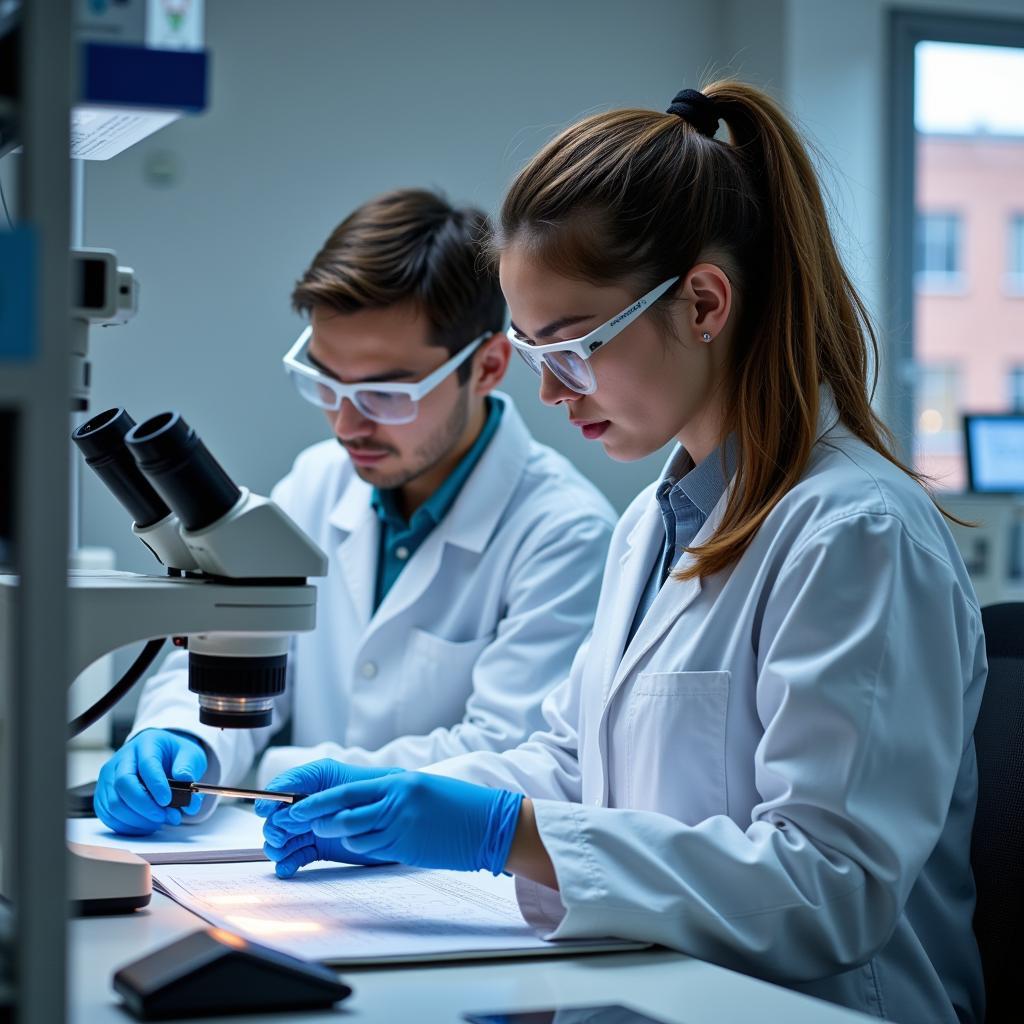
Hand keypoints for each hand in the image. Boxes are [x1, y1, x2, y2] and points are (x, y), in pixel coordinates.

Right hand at [94, 729, 206, 835]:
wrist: (160, 754)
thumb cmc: (173, 755)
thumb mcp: (190, 754)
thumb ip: (190, 774)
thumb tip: (190, 800)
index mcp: (146, 743)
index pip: (146, 764)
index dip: (156, 785)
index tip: (167, 800)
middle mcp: (123, 758)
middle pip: (124, 784)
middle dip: (145, 806)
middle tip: (164, 816)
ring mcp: (109, 776)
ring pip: (113, 803)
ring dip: (137, 819)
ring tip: (158, 821)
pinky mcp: (103, 794)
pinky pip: (108, 814)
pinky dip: (126, 825)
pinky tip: (145, 825)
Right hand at [255, 759, 403, 877]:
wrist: (398, 815)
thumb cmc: (376, 789)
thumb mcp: (343, 779)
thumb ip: (312, 782)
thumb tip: (281, 794)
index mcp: (312, 782)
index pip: (281, 789)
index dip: (270, 799)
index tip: (267, 809)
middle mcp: (308, 805)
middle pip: (276, 818)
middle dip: (274, 827)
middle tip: (281, 836)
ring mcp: (311, 827)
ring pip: (281, 839)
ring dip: (277, 847)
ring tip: (282, 853)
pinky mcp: (317, 848)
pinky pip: (294, 857)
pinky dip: (287, 864)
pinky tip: (287, 868)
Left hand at [274, 772, 523, 875]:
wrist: (490, 824)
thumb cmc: (458, 805)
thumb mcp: (422, 788)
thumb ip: (392, 793)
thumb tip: (360, 803)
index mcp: (400, 783)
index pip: (348, 792)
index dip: (318, 800)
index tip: (296, 805)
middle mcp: (398, 803)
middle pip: (344, 814)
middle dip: (318, 820)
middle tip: (302, 823)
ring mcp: (402, 827)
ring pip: (355, 836)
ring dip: (339, 838)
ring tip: (327, 834)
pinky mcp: (408, 848)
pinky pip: (374, 850)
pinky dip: (362, 848)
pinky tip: (360, 844)